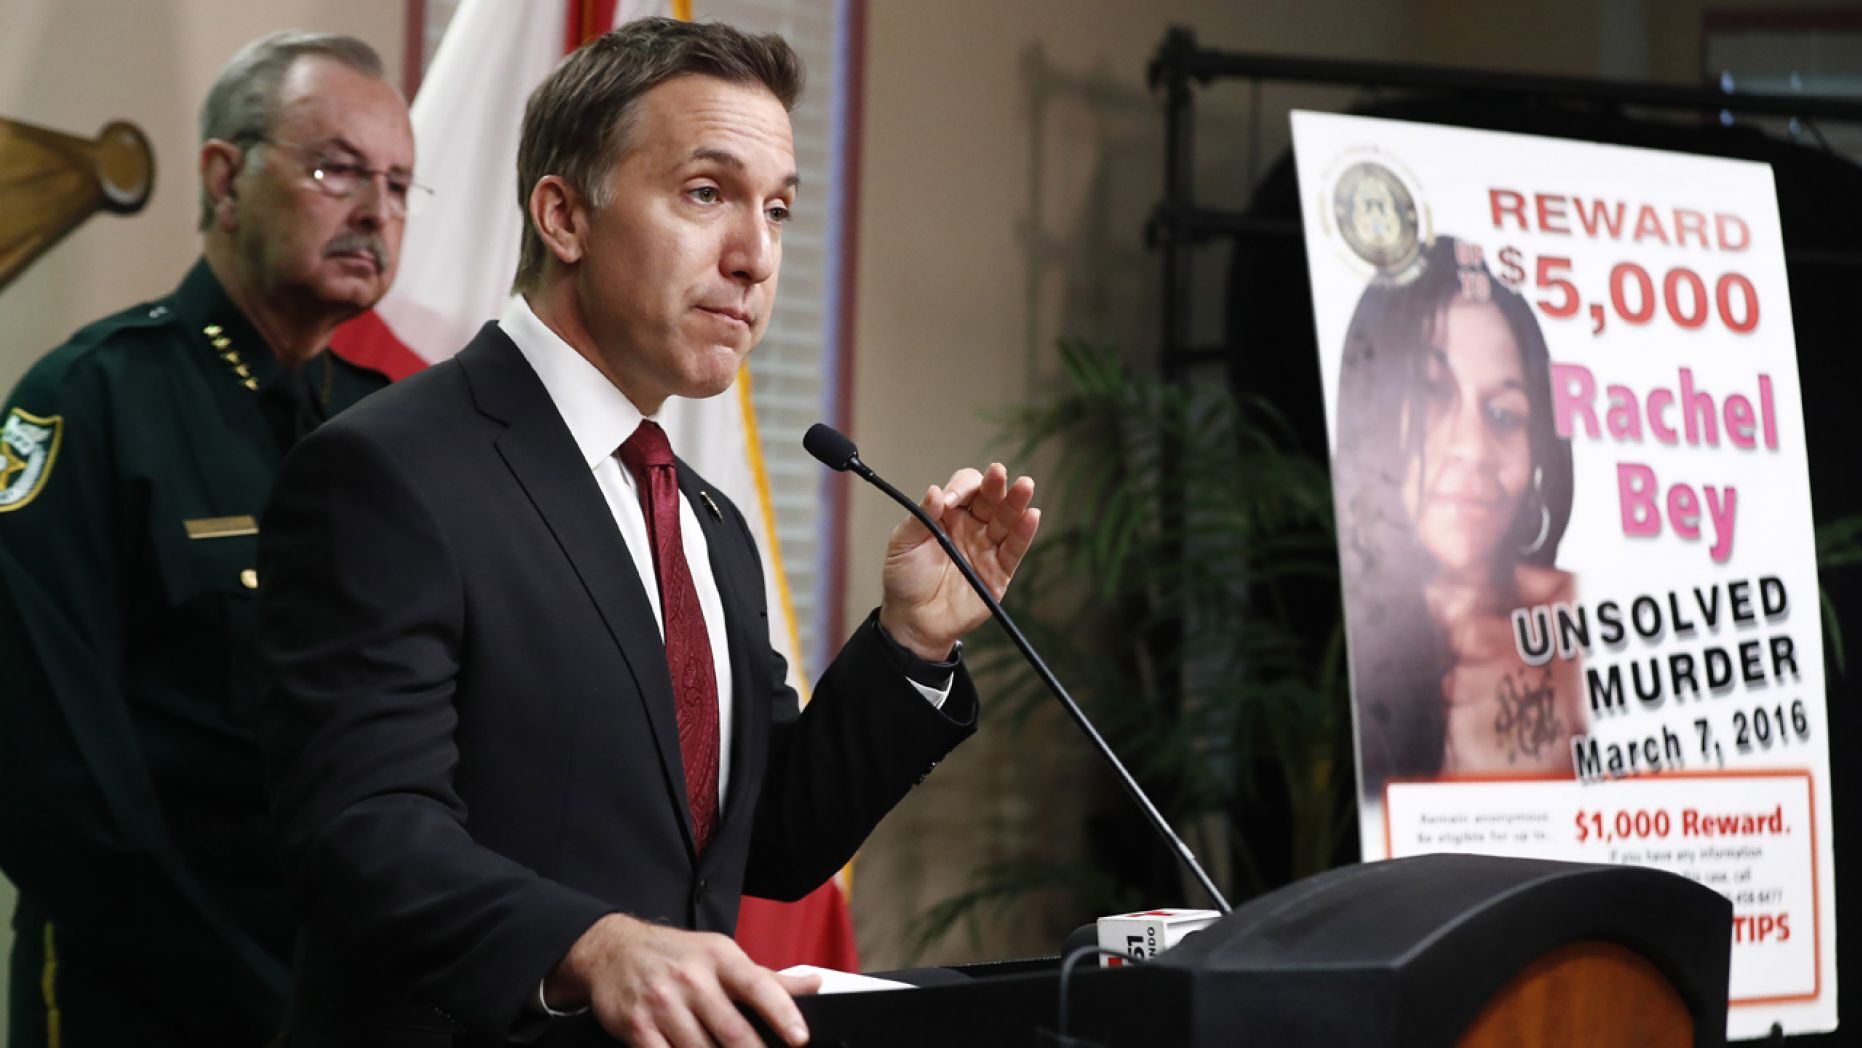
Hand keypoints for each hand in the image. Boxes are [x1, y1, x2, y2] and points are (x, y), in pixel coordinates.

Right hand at [545, 913, 820, 1046]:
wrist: (614, 950)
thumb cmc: (677, 955)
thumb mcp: (721, 954)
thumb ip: (766, 978)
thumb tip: (814, 985)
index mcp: (720, 958)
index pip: (758, 986)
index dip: (783, 1014)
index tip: (800, 1038)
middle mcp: (692, 979)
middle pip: (732, 1031)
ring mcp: (662, 1004)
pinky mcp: (637, 1028)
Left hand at [879, 462, 1039, 659]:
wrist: (914, 621)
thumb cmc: (905, 580)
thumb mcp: (902, 545)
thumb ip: (919, 518)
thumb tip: (935, 491)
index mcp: (948, 515)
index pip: (964, 488)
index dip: (961, 489)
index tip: (948, 502)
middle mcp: (971, 526)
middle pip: (989, 498)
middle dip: (995, 485)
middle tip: (998, 473)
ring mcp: (987, 547)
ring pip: (1006, 519)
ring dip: (1016, 502)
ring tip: (1025, 487)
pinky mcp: (999, 571)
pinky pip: (1014, 549)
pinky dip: (1024, 533)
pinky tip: (1031, 516)